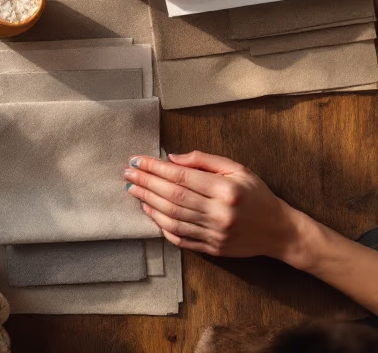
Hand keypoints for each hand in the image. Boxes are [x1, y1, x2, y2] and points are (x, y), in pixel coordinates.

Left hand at [124, 152, 307, 262]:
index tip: (136, 160)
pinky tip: (149, 211)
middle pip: (172, 197)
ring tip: (132, 189)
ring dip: (148, 202)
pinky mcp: (213, 249)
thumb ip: (204, 161)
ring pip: (172, 217)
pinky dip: (161, 225)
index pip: (180, 177)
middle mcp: (219, 213)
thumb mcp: (237, 170)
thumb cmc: (257, 195)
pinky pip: (180, 237)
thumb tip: (171, 158)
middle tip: (127, 173)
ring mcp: (215, 234)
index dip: (154, 168)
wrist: (280, 231)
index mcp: (225, 190)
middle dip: (146, 183)